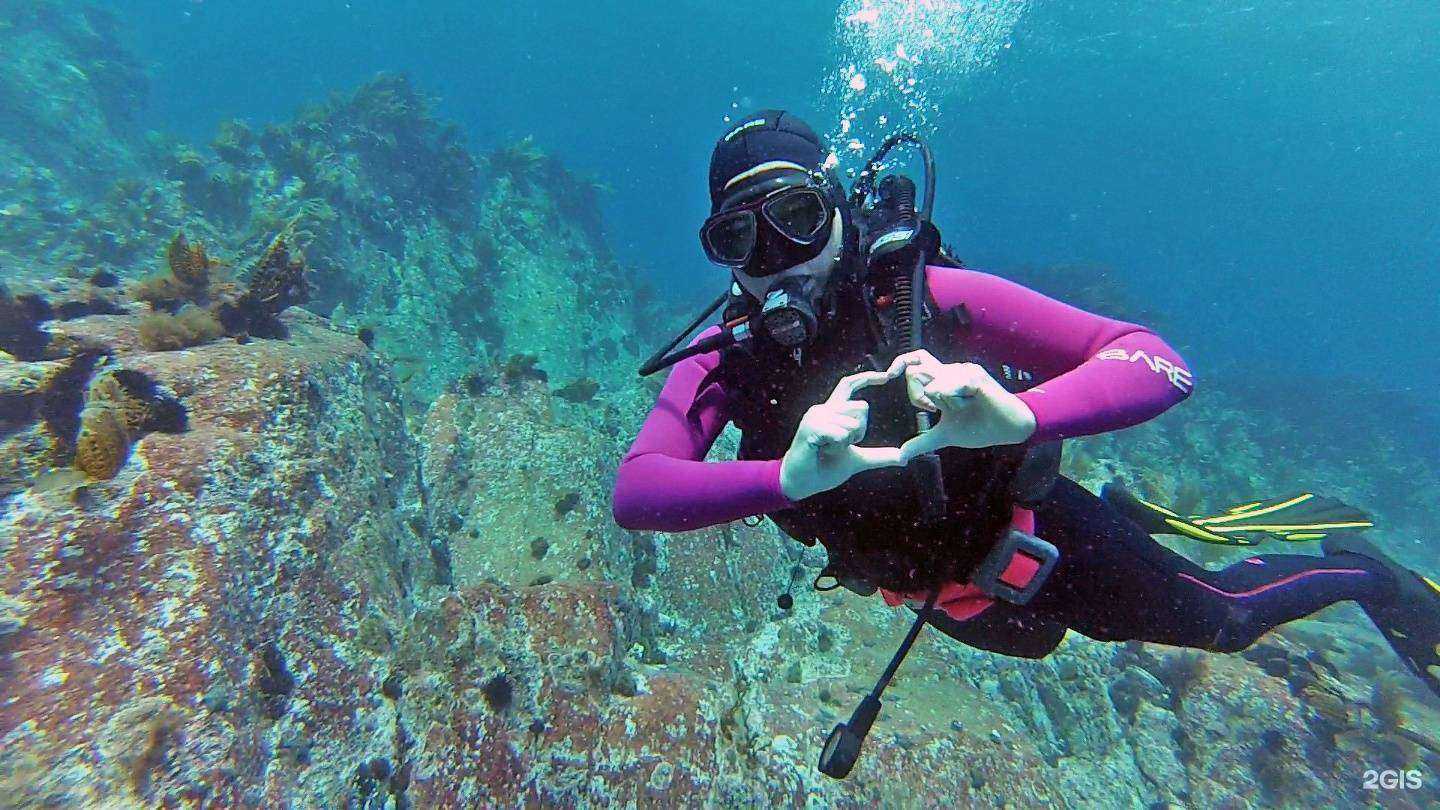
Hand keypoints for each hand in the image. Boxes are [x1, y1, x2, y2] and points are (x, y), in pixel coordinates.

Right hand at [779, 370, 907, 500]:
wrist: (801, 482)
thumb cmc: (823, 468)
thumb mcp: (857, 460)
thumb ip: (878, 456)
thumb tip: (903, 457)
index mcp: (833, 412)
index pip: (850, 385)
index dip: (868, 378)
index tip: (887, 376)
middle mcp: (824, 409)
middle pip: (861, 407)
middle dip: (860, 432)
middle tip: (840, 446)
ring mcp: (816, 416)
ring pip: (853, 423)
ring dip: (847, 442)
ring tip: (828, 449)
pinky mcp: (811, 427)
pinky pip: (841, 434)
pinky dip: (838, 446)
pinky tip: (823, 450)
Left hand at [886, 350, 1036, 459]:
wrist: (1009, 428)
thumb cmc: (980, 427)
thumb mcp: (944, 436)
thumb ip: (922, 442)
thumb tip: (901, 455)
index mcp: (942, 380)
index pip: (915, 362)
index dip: (900, 364)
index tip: (887, 375)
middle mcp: (950, 370)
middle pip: (915, 372)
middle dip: (918, 397)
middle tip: (935, 409)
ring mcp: (962, 371)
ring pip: (932, 386)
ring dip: (945, 404)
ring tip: (964, 408)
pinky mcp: (974, 376)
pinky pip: (948, 387)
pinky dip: (955, 402)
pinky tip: (970, 404)